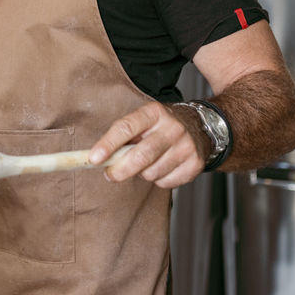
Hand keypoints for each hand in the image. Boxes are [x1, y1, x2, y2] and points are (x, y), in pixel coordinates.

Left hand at [86, 102, 207, 188]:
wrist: (200, 127)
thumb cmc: (161, 126)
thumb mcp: (144, 121)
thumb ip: (124, 136)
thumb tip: (98, 157)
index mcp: (154, 112)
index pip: (126, 128)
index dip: (108, 144)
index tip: (94, 158)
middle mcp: (172, 127)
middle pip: (141, 156)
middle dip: (121, 170)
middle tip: (110, 175)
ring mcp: (186, 146)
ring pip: (152, 172)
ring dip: (141, 174)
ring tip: (145, 164)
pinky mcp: (195, 164)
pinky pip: (166, 182)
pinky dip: (158, 180)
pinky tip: (161, 168)